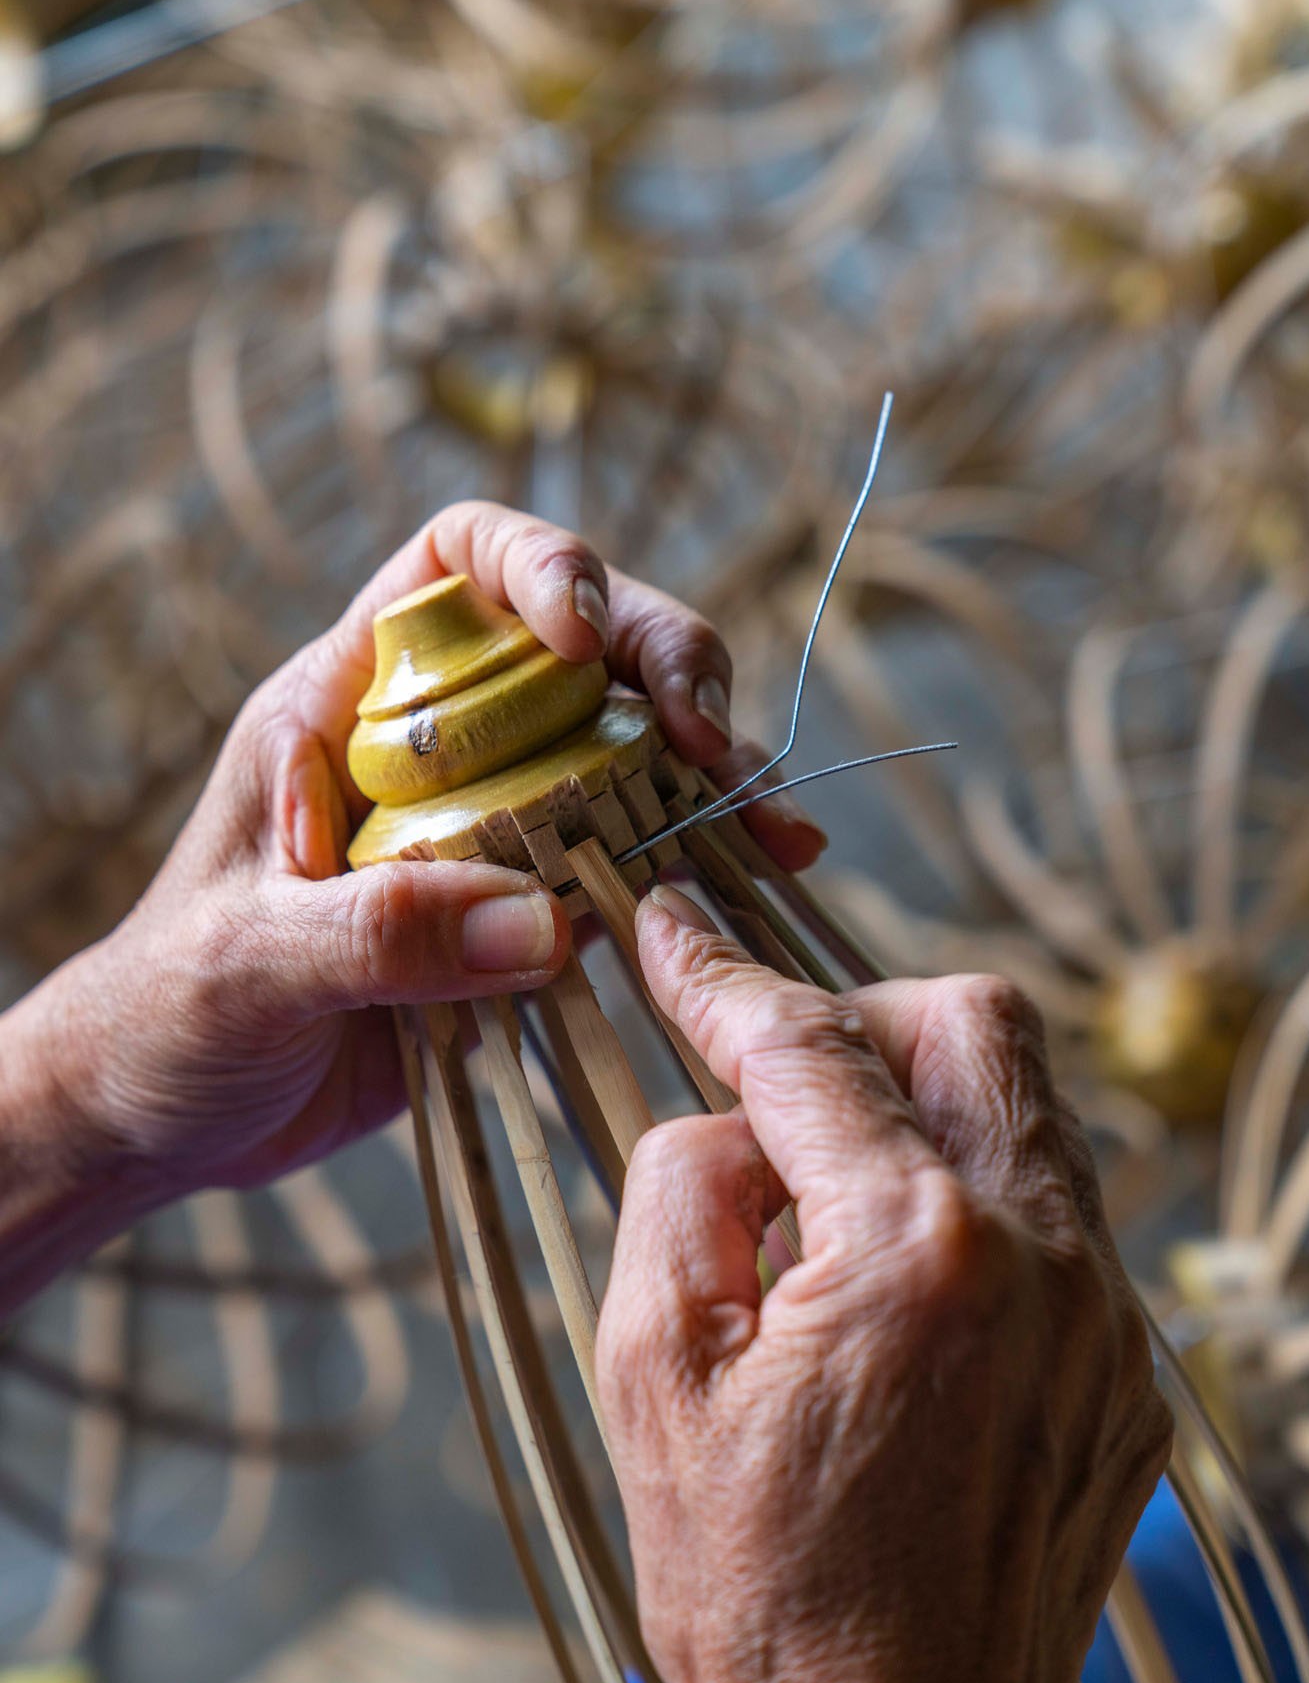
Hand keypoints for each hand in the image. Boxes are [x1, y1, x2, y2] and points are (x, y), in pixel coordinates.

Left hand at [0, 508, 822, 1308]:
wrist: (167, 1118)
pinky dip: (697, 863)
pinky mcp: (528, 915)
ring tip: (768, 823)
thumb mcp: (250, 961)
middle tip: (710, 736)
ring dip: (710, 770)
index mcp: (347, 704)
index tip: (586, 639)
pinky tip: (753, 877)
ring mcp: (492, 827)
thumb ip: (379, 932)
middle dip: (665, 663)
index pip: (455, 563)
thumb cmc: (167, 1013)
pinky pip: (630, 864)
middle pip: (580, 646)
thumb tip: (543, 924)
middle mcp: (437, 746)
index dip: (537, 566)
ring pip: (628, 750)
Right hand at [597, 888, 1171, 1682]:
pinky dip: (964, 1206)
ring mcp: (1106, 1313)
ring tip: (822, 1212)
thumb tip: (726, 1113)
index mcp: (917, 1250)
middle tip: (774, 1079)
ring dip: (917, 1113)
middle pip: (973, 1022)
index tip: (669, 930)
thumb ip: (680, 1191)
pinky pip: (1051, 1215)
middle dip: (861, 1017)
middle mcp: (1045, 1256)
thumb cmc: (762, 1594)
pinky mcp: (1125, 1366)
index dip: (720, 976)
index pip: (809, 1047)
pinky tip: (890, 1299)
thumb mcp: (652, 1377)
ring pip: (1026, 1111)